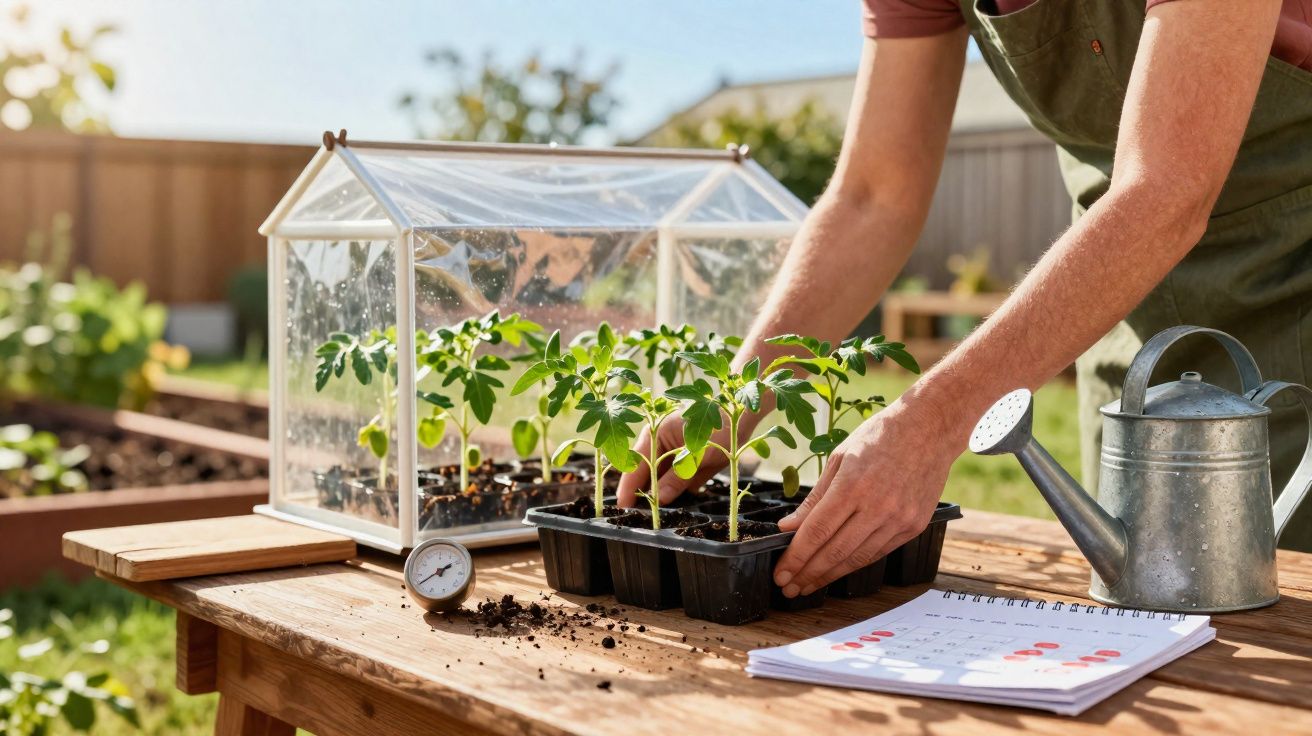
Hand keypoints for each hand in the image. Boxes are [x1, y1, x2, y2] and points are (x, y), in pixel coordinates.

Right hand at [616, 418, 742, 507]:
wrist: (741, 419)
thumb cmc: (718, 428)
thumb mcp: (697, 455)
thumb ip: (676, 478)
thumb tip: (657, 500)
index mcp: (655, 436)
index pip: (635, 466)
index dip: (628, 489)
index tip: (623, 510)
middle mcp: (659, 445)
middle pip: (644, 474)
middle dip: (641, 494)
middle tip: (637, 518)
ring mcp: (671, 454)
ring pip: (658, 480)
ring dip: (658, 495)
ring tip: (652, 517)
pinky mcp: (684, 463)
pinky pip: (673, 480)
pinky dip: (673, 492)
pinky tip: (671, 506)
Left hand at [773, 397, 962, 597]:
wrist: (931, 428)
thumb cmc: (880, 436)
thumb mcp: (838, 458)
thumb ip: (814, 499)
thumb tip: (788, 528)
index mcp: (852, 486)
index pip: (816, 533)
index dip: (795, 558)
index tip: (780, 574)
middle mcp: (877, 507)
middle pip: (834, 553)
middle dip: (807, 574)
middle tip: (788, 589)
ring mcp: (899, 519)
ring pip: (857, 559)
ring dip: (829, 576)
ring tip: (808, 586)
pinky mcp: (914, 526)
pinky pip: (879, 553)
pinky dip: (856, 564)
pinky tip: (838, 571)